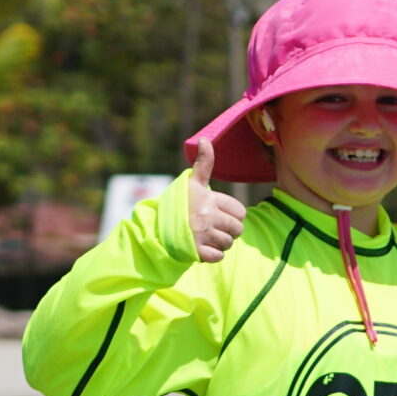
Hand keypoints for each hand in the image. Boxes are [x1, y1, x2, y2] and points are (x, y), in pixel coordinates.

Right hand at [188, 141, 247, 262]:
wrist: (156, 227)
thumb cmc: (180, 203)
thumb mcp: (192, 183)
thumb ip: (204, 163)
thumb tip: (204, 139)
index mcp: (208, 199)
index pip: (241, 212)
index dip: (231, 214)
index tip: (216, 212)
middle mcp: (206, 216)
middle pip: (238, 230)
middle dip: (228, 230)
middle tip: (212, 226)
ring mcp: (201, 235)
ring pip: (229, 243)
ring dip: (220, 243)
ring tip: (205, 236)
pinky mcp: (196, 251)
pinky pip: (219, 257)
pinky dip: (213, 255)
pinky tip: (202, 247)